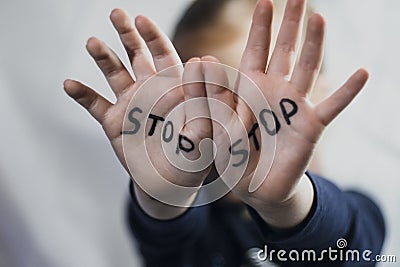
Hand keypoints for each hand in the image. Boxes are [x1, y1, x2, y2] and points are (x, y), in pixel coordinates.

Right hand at [64, 9, 211, 218]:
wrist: (170, 181)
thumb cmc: (193, 157)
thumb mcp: (206, 131)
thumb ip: (208, 100)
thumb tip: (203, 61)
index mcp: (173, 86)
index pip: (164, 54)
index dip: (153, 36)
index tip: (141, 20)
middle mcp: (150, 88)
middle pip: (137, 54)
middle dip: (127, 33)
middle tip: (117, 13)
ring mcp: (130, 103)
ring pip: (114, 73)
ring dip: (103, 56)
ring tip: (92, 41)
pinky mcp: (113, 121)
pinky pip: (95, 104)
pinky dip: (82, 94)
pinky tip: (70, 84)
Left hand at [203, 0, 367, 227]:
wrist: (255, 186)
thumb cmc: (233, 155)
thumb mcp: (215, 126)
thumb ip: (210, 95)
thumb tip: (201, 59)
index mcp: (250, 89)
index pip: (256, 51)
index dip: (260, 27)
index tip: (264, 1)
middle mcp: (274, 91)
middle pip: (285, 51)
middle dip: (290, 24)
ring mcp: (294, 106)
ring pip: (307, 69)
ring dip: (314, 44)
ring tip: (319, 18)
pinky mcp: (311, 126)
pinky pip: (332, 106)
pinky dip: (347, 91)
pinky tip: (363, 72)